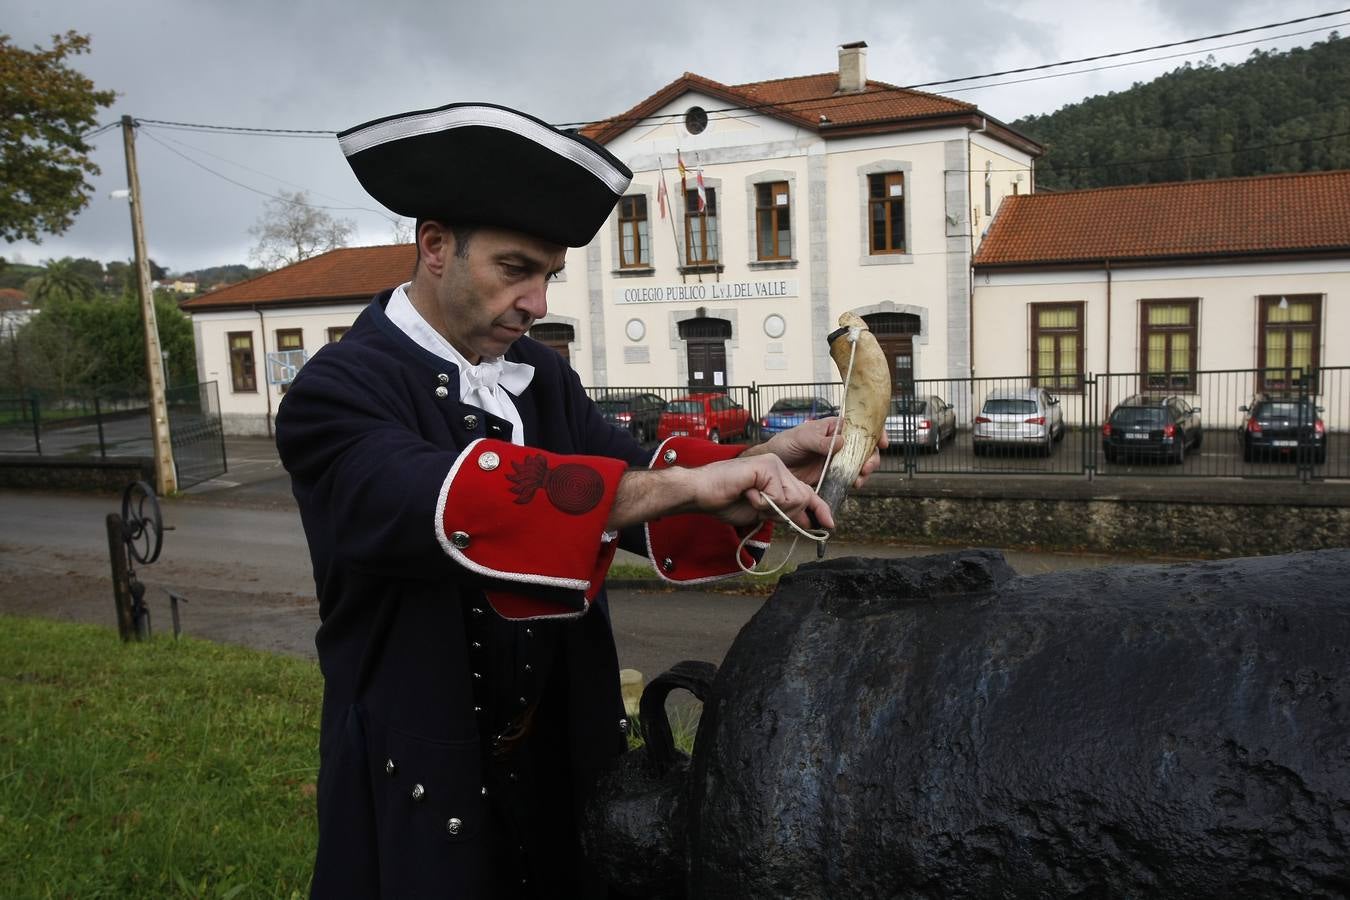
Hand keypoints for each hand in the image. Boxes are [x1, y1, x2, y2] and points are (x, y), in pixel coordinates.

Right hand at [693, 452, 834, 530]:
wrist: (702, 493)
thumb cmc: (726, 501)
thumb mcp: (762, 511)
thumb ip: (784, 512)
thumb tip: (808, 521)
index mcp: (779, 475)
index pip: (807, 494)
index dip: (820, 510)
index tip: (829, 525)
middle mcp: (779, 466)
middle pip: (803, 499)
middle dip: (784, 513)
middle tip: (758, 507)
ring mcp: (774, 464)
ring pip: (793, 499)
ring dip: (771, 508)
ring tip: (751, 498)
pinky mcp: (767, 466)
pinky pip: (778, 496)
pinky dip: (762, 502)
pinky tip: (747, 493)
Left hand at [749, 417, 886, 488]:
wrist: (774, 466)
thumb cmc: (786, 444)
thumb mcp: (802, 438)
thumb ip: (821, 441)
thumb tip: (842, 442)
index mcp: (835, 428)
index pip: (861, 426)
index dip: (875, 432)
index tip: (882, 442)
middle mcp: (840, 443)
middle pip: (865, 447)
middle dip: (871, 457)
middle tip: (866, 467)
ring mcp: (838, 459)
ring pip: (860, 464)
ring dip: (864, 471)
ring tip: (859, 479)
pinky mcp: (833, 474)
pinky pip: (849, 477)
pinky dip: (854, 481)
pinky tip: (853, 485)